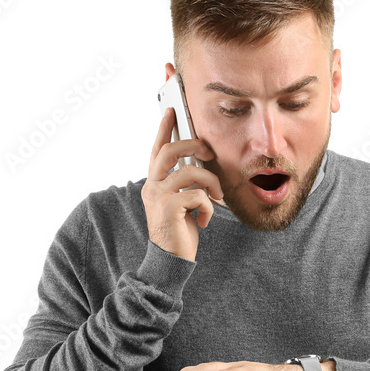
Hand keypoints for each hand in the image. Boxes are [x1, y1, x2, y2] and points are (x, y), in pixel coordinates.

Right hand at [141, 108, 224, 261]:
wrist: (170, 260)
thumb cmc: (179, 231)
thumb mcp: (180, 203)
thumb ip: (184, 184)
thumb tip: (201, 165)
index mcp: (154, 183)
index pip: (157, 150)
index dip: (164, 129)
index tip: (171, 111)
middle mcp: (152, 186)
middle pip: (170, 151)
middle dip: (193, 145)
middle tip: (209, 152)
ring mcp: (159, 196)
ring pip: (190, 172)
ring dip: (211, 183)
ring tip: (217, 197)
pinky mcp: (169, 208)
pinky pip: (198, 195)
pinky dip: (208, 207)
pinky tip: (205, 220)